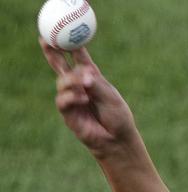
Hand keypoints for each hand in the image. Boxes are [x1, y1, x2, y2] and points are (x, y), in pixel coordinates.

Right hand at [39, 37, 137, 159]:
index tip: (69, 34)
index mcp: (92, 79)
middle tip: (46, 40)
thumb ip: (96, 84)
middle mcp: (80, 87)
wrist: (117, 139)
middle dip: (53, 53)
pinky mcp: (69, 113)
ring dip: (73, 81)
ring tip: (86, 85)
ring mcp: (72, 99)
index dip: (73, 47)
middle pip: (62, 67)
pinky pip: (63, 100)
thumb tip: (84, 73)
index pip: (80, 60)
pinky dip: (72, 97)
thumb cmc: (117, 117)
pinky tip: (83, 98)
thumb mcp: (110, 96)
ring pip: (62, 82)